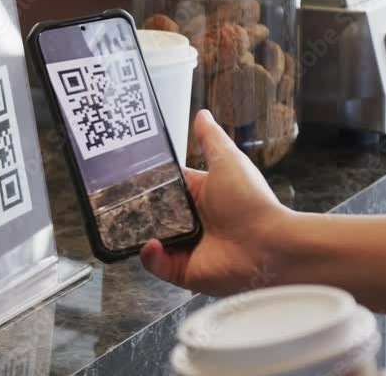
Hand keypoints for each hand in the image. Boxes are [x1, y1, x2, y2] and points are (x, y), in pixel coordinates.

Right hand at [140, 110, 294, 295]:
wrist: (269, 245)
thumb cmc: (253, 203)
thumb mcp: (228, 161)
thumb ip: (210, 139)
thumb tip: (202, 114)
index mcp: (197, 197)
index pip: (162, 189)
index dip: (144, 184)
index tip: (123, 178)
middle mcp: (190, 222)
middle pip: (151, 215)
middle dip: (133, 210)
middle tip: (116, 204)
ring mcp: (186, 247)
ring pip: (149, 240)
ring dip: (136, 234)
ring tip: (127, 225)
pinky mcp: (184, 270)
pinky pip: (157, 265)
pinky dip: (149, 256)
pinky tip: (151, 244)